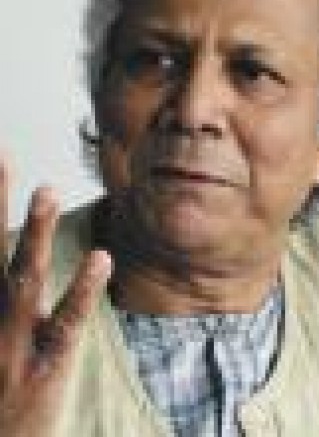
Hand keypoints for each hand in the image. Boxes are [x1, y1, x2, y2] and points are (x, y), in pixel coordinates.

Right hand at [0, 158, 111, 436]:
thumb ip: (2, 297)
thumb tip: (12, 262)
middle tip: (2, 157)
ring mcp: (13, 344)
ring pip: (23, 279)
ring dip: (33, 232)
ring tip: (46, 188)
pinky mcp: (45, 369)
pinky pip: (66, 323)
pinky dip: (82, 290)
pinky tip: (101, 258)